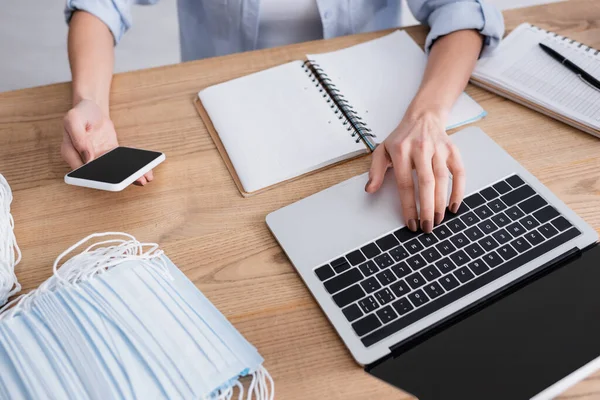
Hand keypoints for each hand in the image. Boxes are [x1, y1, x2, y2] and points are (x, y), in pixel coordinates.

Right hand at [62, 99, 153, 184]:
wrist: (92, 109)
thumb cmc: (81, 113)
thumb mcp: (73, 119)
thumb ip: (78, 138)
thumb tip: (88, 158)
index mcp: (70, 153)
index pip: (82, 171)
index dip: (96, 178)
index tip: (111, 179)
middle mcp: (84, 159)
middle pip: (101, 174)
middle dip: (118, 180)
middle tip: (133, 180)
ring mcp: (98, 158)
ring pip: (113, 170)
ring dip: (129, 175)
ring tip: (144, 178)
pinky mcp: (110, 154)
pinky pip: (121, 162)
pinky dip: (132, 166)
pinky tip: (145, 169)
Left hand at [365, 111, 464, 232]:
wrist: (423, 117)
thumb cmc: (401, 138)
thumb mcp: (382, 151)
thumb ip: (375, 170)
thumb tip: (370, 189)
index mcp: (401, 151)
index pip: (405, 184)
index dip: (408, 205)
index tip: (411, 223)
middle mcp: (420, 148)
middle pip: (425, 183)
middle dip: (427, 208)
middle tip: (427, 227)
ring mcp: (438, 149)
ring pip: (442, 179)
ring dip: (441, 202)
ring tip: (438, 220)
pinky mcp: (452, 150)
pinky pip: (459, 172)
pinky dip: (458, 190)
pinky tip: (453, 206)